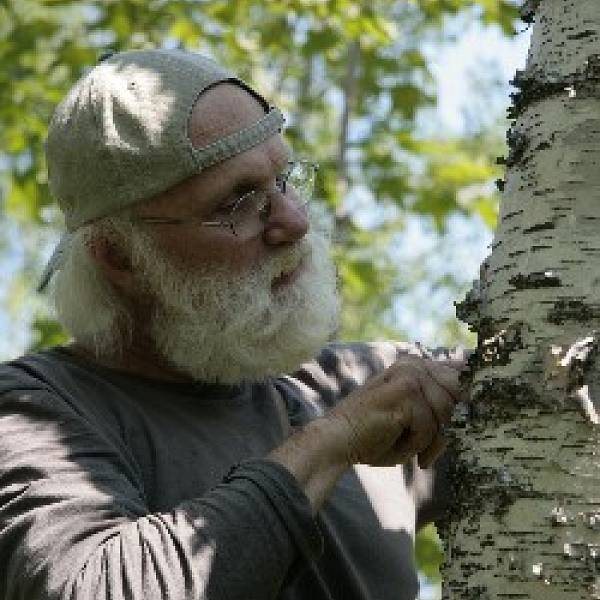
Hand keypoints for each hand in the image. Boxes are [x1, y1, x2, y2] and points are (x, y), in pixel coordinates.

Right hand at [326, 356, 466, 469]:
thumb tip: (478, 403)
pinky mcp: (406, 392)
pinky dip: (416, 444)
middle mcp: (414, 364)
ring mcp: (410, 375)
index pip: (460, 376)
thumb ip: (440, 407)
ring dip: (430, 440)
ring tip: (414, 451)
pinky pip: (430, 427)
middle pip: (460, 395)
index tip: (479, 413)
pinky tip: (398, 446)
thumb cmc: (375, 435)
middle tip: (432, 449)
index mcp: (416, 365)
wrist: (337, 440)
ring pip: (447, 414)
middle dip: (452, 425)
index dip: (473, 398)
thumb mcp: (414, 418)